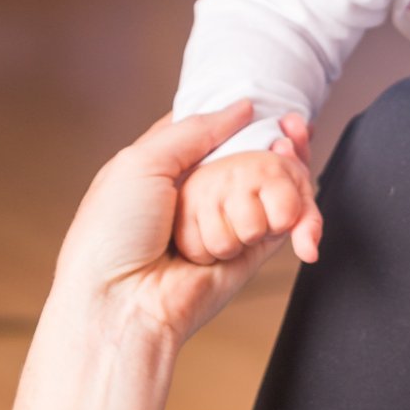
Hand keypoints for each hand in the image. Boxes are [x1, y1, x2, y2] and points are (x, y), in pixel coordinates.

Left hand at [54, 103, 312, 346]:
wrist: (122, 303)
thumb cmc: (111, 236)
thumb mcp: (140, 162)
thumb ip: (195, 130)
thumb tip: (244, 107)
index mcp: (169, 164)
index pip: (217, 130)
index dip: (245, 117)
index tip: (269, 108)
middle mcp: (200, 191)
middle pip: (254, 153)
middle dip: (278, 139)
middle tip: (290, 130)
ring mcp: (227, 219)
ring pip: (275, 183)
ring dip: (282, 175)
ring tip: (281, 174)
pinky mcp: (251, 251)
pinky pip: (285, 222)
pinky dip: (297, 214)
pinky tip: (294, 206)